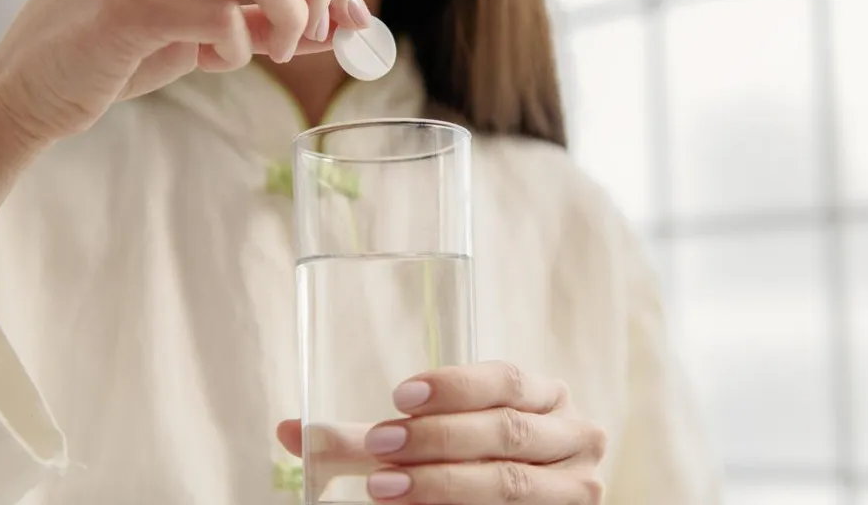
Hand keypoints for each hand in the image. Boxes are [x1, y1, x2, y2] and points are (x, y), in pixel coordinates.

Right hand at [0, 0, 368, 140]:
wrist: (30, 93)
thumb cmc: (117, 53)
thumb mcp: (197, 25)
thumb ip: (259, 16)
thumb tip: (338, 25)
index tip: (354, 14)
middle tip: (325, 34)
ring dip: (289, 12)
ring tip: (276, 51)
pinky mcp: (118, 7)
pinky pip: (217, 13)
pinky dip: (240, 43)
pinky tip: (219, 59)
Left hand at [277, 361, 607, 503]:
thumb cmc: (472, 466)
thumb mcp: (425, 445)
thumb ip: (366, 439)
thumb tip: (288, 430)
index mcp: (546, 397)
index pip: (506, 380)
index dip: (455, 386)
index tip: (399, 395)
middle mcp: (575, 436)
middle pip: (506, 432)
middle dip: (438, 439)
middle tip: (379, 445)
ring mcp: (579, 488)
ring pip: (511, 483)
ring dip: (444, 484)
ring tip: (385, 487)